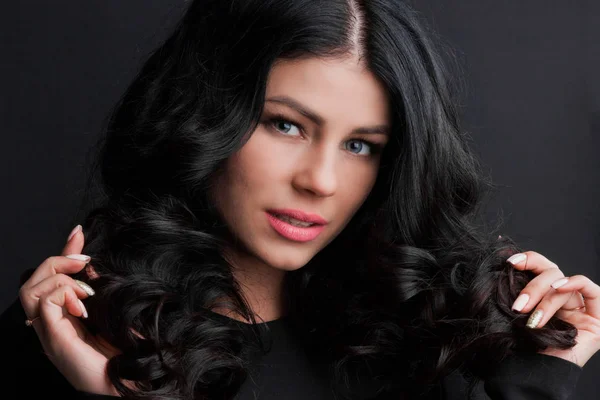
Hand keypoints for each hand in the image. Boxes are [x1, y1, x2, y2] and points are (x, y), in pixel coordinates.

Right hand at [18, 225, 119, 394]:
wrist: (131, 380)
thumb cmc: (128, 351)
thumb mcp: (114, 311)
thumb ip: (103, 291)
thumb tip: (97, 267)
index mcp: (66, 316)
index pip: (53, 278)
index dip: (64, 252)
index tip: (79, 233)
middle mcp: (52, 323)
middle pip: (32, 281)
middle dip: (57, 261)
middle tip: (84, 262)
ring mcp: (50, 332)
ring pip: (29, 289)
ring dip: (58, 278)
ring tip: (84, 288)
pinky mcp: (53, 339)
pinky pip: (43, 303)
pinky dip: (62, 294)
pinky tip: (83, 304)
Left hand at [508, 250, 599, 366]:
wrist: (536, 376)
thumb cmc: (522, 347)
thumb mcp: (517, 312)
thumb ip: (518, 291)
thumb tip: (509, 267)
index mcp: (542, 296)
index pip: (539, 267)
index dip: (527, 260)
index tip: (510, 263)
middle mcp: (561, 300)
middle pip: (550, 272)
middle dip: (532, 286)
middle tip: (518, 305)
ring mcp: (580, 307)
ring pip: (561, 284)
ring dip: (544, 297)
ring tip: (530, 316)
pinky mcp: (598, 317)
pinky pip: (590, 289)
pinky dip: (573, 283)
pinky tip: (559, 288)